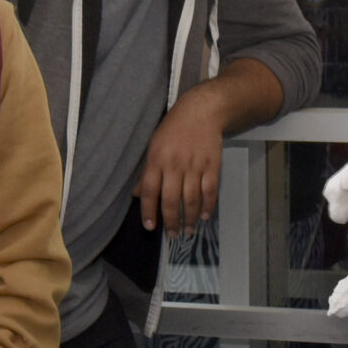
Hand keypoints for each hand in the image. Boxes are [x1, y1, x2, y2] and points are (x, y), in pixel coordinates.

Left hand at [135, 86, 228, 235]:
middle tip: (173, 235)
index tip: (150, 227)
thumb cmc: (173, 129)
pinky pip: (210, 191)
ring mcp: (195, 165)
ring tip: (188, 230)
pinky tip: (204, 216)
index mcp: (156, 160)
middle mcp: (175, 164)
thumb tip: (135, 195)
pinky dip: (208, 206)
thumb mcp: (153, 146)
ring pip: (191, 199)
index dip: (148, 211)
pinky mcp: (212, 165)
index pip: (149, 191)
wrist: (202, 111)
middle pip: (171, 200)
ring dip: (189, 218)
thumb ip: (146, 172)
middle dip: (171, 221)